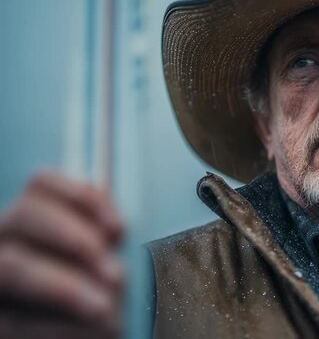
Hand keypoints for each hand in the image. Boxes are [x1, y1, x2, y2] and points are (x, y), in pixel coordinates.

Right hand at [0, 171, 124, 337]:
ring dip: (65, 286)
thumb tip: (117, 236)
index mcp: (34, 219)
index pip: (42, 182)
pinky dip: (58, 327)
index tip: (120, 228)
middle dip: (74, 238)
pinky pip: (16, 321)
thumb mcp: (107, 264)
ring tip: (105, 308)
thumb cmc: (102, 297)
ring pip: (13, 266)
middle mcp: (5, 239)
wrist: (89, 334)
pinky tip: (98, 330)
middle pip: (24, 213)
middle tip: (116, 273)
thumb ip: (107, 244)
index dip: (82, 197)